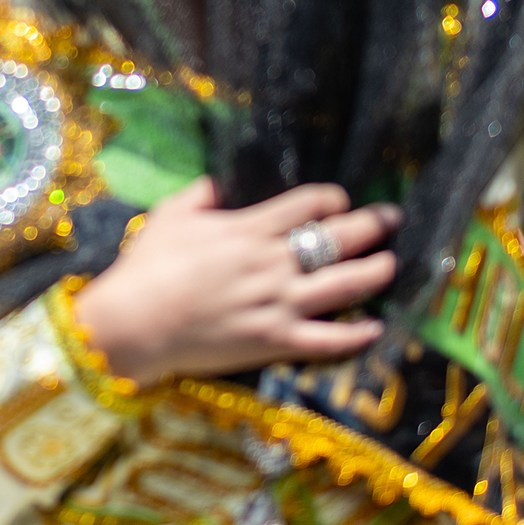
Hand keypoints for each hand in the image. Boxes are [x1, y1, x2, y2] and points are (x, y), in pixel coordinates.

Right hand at [75, 178, 399, 382]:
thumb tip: (222, 183)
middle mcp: (272, 263)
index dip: (333, 199)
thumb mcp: (169, 214)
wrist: (131, 324)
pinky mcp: (275, 341)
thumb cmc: (145, 267)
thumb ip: (202, 193)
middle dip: (372, 225)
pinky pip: (328, 340)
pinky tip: (375, 327)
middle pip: (339, 237)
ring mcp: (278, 303)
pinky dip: (357, 334)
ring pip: (345, 285)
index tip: (339, 202)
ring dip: (375, 272)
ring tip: (391, 264)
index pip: (310, 204)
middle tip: (392, 219)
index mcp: (248, 229)